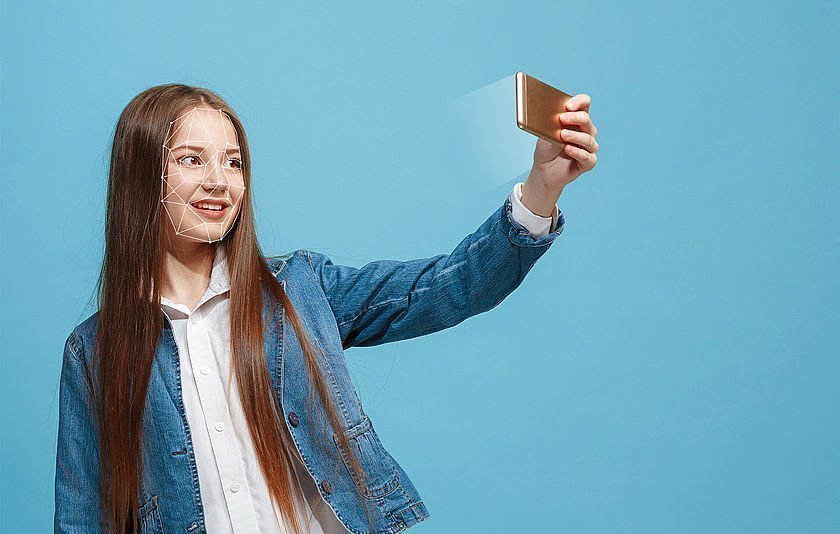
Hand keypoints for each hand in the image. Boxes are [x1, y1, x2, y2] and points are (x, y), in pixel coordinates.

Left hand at [521, 93, 598, 216]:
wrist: (543, 170)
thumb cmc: (546, 148)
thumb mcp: (544, 132)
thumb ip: (549, 122)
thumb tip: (546, 111)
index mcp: (577, 119)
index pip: (584, 104)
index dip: (580, 102)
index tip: (569, 105)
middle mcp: (586, 131)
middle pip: (587, 120)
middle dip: (575, 118)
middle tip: (562, 118)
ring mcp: (589, 147)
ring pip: (588, 139)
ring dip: (575, 136)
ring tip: (563, 135)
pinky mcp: (588, 162)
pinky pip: (588, 157)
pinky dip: (578, 152)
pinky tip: (568, 149)